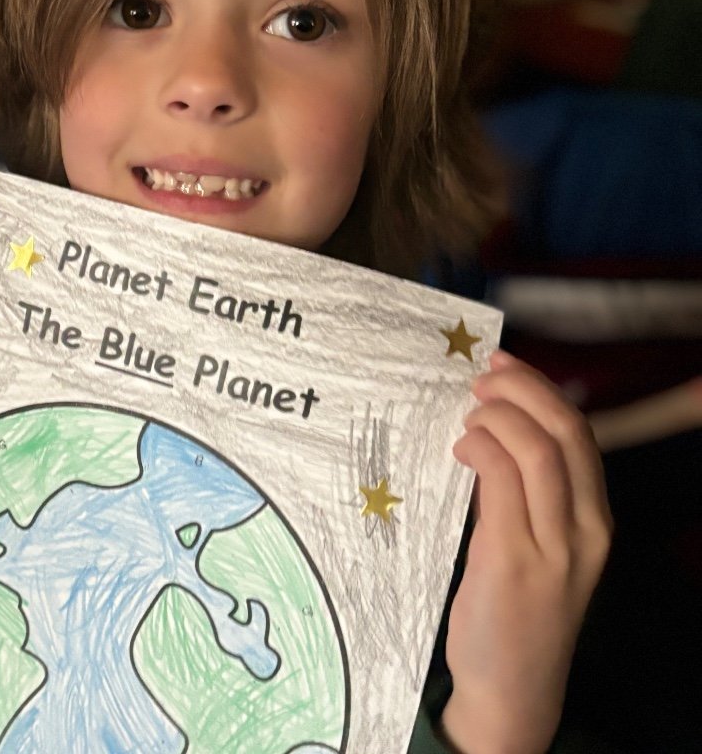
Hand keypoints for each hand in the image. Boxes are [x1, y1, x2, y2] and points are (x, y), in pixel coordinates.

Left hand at [440, 350, 611, 753]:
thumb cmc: (517, 609)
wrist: (513, 690)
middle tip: (480, 378)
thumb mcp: (538, 544)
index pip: (581, 434)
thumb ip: (524, 492)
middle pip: (564, 431)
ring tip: (468, 416)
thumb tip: (491, 430)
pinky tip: (459, 448)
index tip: (503, 365)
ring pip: (536, 450)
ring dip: (496, 416)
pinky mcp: (511, 562)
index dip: (542, 389)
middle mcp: (585, 531)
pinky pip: (500, 482)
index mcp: (596, 521)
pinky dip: (479, 449)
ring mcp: (553, 548)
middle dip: (520, 389)